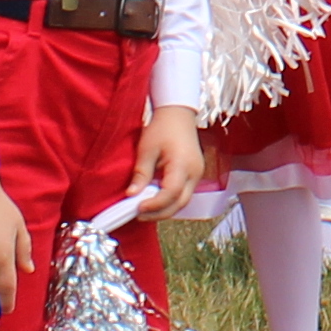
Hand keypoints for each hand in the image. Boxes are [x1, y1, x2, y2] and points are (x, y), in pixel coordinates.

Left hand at [134, 104, 203, 220]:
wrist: (178, 115)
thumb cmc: (163, 128)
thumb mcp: (147, 149)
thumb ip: (141, 173)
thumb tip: (132, 194)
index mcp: (183, 164)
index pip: (171, 193)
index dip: (154, 204)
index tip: (137, 208)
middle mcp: (195, 172)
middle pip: (180, 203)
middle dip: (159, 213)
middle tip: (139, 215)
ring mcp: (197, 174)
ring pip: (183, 201)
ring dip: (165, 209)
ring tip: (145, 210)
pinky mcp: (195, 175)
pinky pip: (184, 194)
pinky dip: (170, 201)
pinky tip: (155, 201)